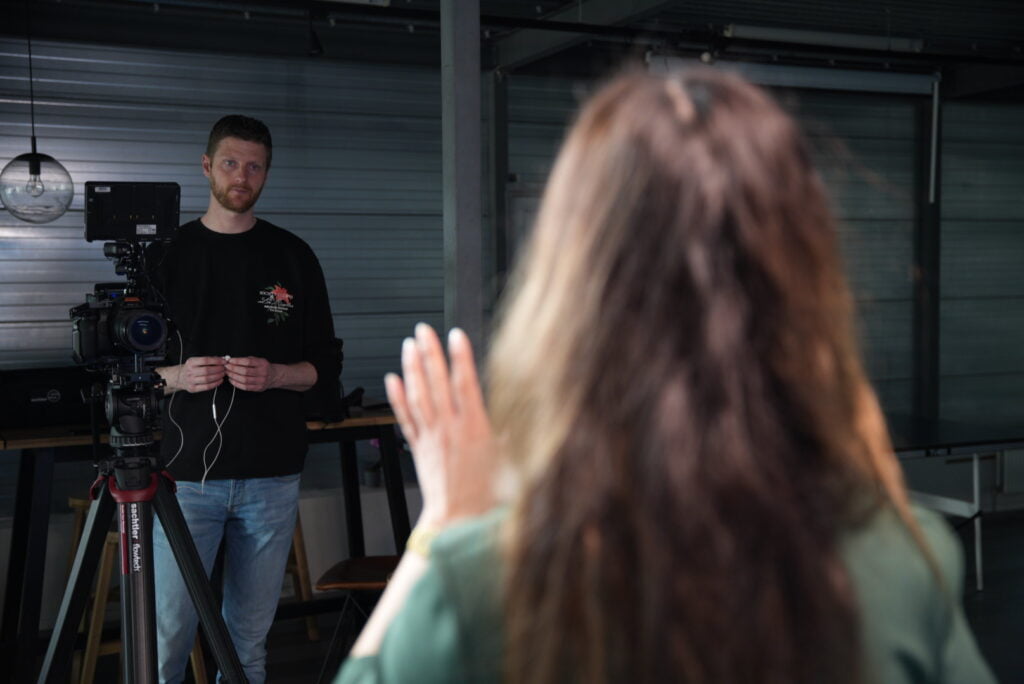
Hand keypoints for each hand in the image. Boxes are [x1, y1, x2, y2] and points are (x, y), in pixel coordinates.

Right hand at [170, 356, 225, 392]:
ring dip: (218, 376)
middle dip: (218, 369)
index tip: (224, 362)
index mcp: (191, 362)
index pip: (205, 360)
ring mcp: (190, 380)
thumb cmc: (192, 368)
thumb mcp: (196, 361)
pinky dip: (215, 384)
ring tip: (223, 374)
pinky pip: (206, 387)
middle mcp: (190, 371)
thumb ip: (209, 360)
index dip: (216, 361)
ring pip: (207, 379)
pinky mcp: (193, 388)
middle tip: (224, 369)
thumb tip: (222, 359)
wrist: (179, 377)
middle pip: (207, 370)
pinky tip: (220, 381)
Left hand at [225, 356, 278, 391]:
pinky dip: (236, 384)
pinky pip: (245, 387)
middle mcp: (263, 372)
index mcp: (262, 363)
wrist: (273, 376)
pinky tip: (232, 380)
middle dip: (233, 369)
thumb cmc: (263, 367)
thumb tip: (232, 361)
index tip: (230, 361)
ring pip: (244, 380)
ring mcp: (261, 381)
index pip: (248, 362)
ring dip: (233, 376)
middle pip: (245, 371)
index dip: (237, 361)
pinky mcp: (258, 388)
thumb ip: (246, 360)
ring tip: (228, 373)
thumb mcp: (258, 360)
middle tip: (227, 367)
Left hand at [386, 324, 495, 528]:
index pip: (466, 384)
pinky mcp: (418, 448)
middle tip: (424, 330)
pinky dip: (397, 397)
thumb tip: (517, 410)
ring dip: (412, 368)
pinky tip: (392, 379)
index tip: (456, 336)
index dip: (461, 357)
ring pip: (418, 395)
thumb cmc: (488, 495)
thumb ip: (510, 431)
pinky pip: (405, 417)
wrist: (459, 520)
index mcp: (475, 429)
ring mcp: (431, 437)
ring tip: (409, 345)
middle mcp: (450, 429)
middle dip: (430, 353)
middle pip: (437, 382)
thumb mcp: (510, 460)